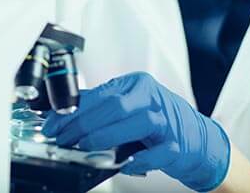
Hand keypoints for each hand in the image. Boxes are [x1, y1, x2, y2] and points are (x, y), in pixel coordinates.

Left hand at [41, 72, 230, 191]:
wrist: (196, 138)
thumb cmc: (156, 121)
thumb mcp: (129, 107)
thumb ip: (101, 109)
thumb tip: (64, 115)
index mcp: (136, 85)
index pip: (100, 94)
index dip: (72, 110)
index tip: (53, 124)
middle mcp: (152, 98)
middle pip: (114, 105)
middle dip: (83, 123)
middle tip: (64, 138)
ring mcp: (166, 121)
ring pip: (136, 122)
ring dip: (106, 136)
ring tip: (84, 147)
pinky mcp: (177, 145)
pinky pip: (158, 152)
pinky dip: (139, 159)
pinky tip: (123, 164)